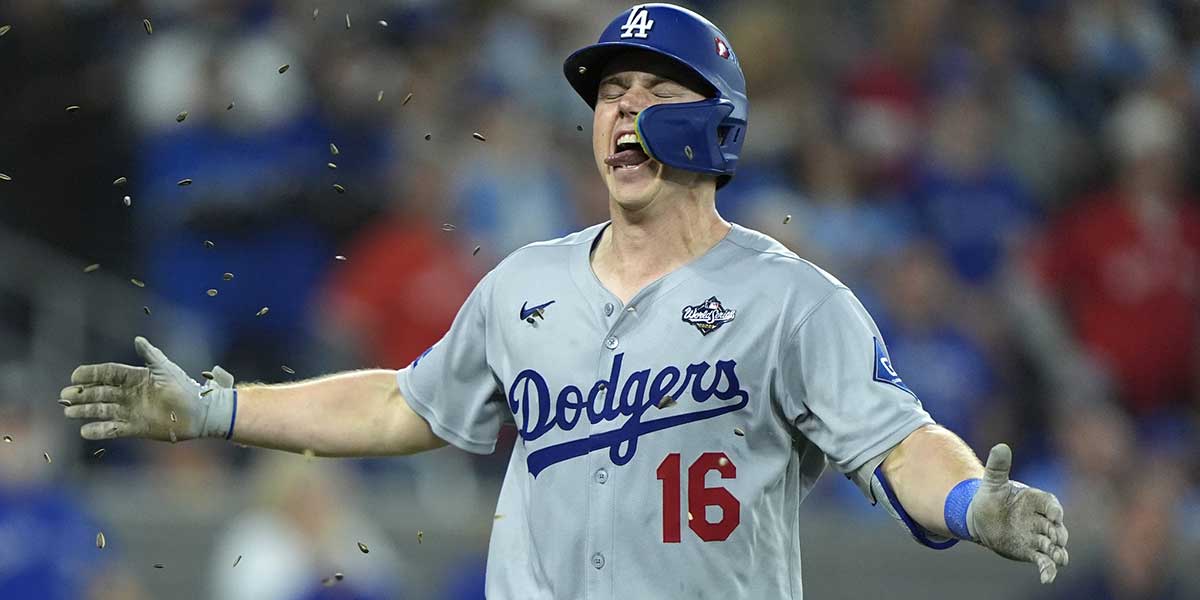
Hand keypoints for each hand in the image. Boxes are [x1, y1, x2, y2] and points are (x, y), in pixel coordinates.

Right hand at [60, 336, 235, 441]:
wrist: (201, 412)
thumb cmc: (185, 387)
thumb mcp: (166, 369)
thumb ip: (150, 355)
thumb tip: (137, 339)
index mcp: (136, 378)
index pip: (108, 374)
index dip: (91, 375)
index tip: (74, 376)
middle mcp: (131, 394)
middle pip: (101, 392)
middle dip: (82, 394)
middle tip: (65, 397)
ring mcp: (132, 411)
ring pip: (103, 410)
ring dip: (86, 411)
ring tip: (69, 412)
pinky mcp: (137, 428)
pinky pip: (113, 429)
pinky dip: (99, 430)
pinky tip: (85, 431)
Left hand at [968, 444, 1069, 583]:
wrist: (981, 517)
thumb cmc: (991, 496)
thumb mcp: (992, 481)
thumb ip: (998, 466)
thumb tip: (1001, 446)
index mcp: (1037, 500)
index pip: (1052, 505)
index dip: (1054, 510)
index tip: (1054, 516)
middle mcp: (1042, 520)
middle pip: (1057, 528)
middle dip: (1059, 534)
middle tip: (1056, 539)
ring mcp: (1038, 537)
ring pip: (1055, 547)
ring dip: (1059, 553)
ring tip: (1060, 560)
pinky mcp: (1031, 552)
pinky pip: (1044, 562)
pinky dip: (1048, 570)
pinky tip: (1047, 578)